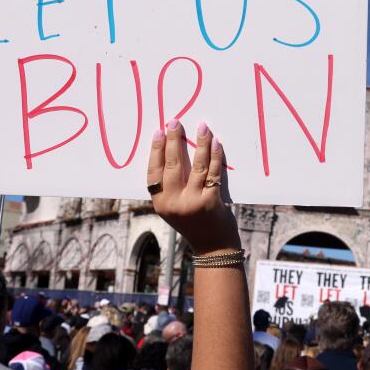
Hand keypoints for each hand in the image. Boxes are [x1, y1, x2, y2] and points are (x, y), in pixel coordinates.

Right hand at [146, 121, 239, 254]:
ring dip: (200, 143)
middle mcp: (173, 203)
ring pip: (196, 166)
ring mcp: (192, 202)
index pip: (154, 172)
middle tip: (175, 122)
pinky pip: (213, 172)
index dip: (155, 150)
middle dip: (173, 140)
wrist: (213, 247)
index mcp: (160, 203)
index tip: (158, 131)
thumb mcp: (174, 208)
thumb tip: (172, 152)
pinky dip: (215, 156)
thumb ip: (171, 187)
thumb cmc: (194, 224)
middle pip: (172, 165)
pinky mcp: (211, 202)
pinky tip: (216, 143)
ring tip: (202, 127)